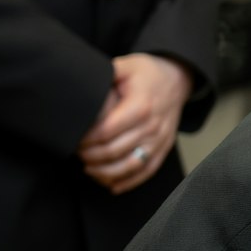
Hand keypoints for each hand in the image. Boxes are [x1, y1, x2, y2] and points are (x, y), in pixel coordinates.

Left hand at [79, 53, 191, 194]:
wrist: (177, 80)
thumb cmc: (147, 74)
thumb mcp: (126, 65)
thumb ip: (104, 74)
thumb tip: (79, 83)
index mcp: (140, 106)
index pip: (107, 131)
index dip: (86, 139)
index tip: (73, 138)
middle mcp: (152, 126)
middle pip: (115, 151)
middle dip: (90, 156)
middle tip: (76, 152)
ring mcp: (160, 140)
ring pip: (130, 166)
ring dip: (105, 172)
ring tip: (88, 168)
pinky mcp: (164, 149)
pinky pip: (147, 172)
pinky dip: (128, 182)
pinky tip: (110, 184)